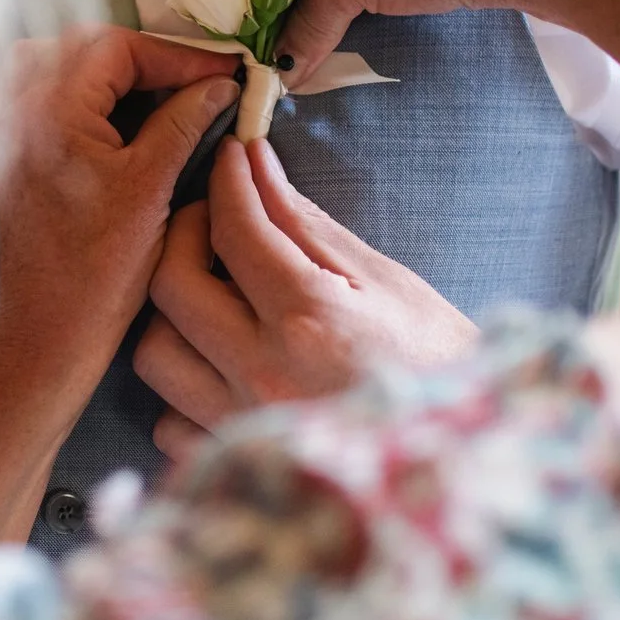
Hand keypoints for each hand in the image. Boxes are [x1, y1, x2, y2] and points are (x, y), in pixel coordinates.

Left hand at [0, 27, 239, 402]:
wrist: (50, 333)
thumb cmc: (100, 270)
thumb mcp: (152, 188)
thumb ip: (184, 123)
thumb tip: (220, 84)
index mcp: (49, 112)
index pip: (114, 47)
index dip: (175, 55)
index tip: (224, 71)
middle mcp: (20, 113)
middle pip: (84, 48)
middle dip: (146, 57)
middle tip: (198, 80)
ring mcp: (14, 136)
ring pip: (63, 69)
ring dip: (116, 73)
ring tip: (166, 96)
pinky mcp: (20, 158)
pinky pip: (53, 101)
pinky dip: (95, 98)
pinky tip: (134, 123)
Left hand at [137, 137, 478, 462]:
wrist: (464, 457)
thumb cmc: (439, 363)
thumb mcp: (385, 282)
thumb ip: (307, 226)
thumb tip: (256, 168)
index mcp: (309, 321)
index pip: (236, 231)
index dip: (228, 181)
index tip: (233, 157)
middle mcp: (262, 375)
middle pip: (172, 287)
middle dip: (185, 237)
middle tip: (218, 221)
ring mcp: (241, 426)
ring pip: (155, 354)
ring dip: (175, 314)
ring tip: (216, 297)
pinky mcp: (234, 463)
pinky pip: (169, 421)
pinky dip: (184, 386)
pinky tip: (222, 366)